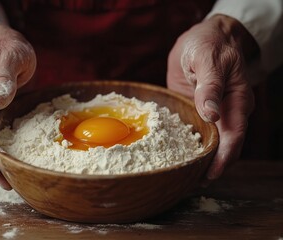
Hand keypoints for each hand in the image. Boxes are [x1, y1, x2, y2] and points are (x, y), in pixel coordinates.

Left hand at [167, 14, 258, 182]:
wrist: (202, 37)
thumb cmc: (209, 43)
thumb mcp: (208, 59)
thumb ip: (210, 86)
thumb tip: (211, 114)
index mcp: (237, 100)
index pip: (234, 135)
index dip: (224, 157)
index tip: (211, 174)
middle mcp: (227, 111)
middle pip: (223, 145)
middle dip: (210, 165)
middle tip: (191, 182)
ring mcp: (211, 113)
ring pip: (208, 141)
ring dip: (198, 158)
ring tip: (182, 176)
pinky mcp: (196, 111)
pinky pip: (194, 131)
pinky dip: (187, 144)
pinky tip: (175, 154)